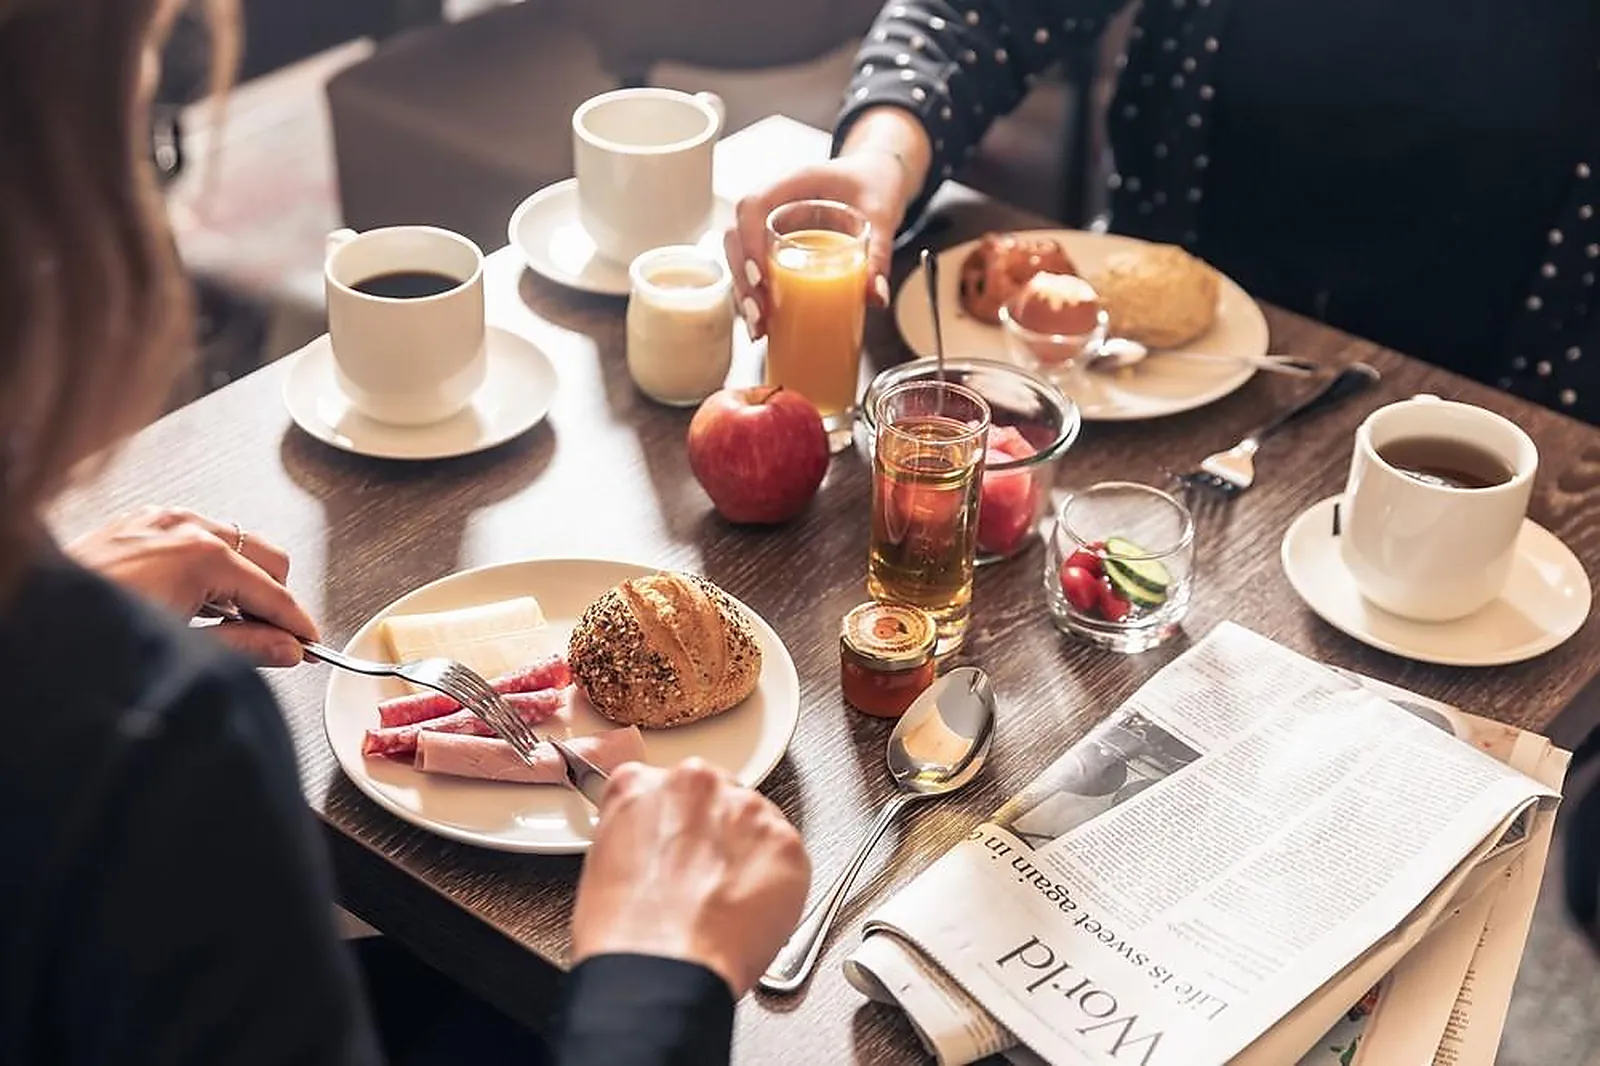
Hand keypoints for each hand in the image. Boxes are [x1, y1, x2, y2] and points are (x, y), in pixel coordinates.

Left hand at [66, 507, 318, 666]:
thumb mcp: (184, 647)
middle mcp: (184, 527)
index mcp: (202, 554)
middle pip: (267, 556)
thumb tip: (285, 649)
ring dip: (240, 580)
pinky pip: (193, 535)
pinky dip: (206, 565)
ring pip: (232, 542)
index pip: (275, 591)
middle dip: (275, 596)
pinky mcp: (136, 523)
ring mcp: (159, 520)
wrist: (31, 620)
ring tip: (227, 622)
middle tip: (273, 635)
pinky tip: (193, 598)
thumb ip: (246, 646)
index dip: (298, 623)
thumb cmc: (94, 633)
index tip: (309, 643)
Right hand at [571, 759, 809, 996]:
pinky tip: (748, 910)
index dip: (674, 825)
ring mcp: (745, 809)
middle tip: (703, 879)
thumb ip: (638, 833)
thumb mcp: (603, 862)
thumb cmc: (626, 933)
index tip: (677, 848)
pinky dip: (777, 882)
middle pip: (716, 797)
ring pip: (754, 823)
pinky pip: (786, 855)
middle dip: (714, 833)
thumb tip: (660, 847)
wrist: (662, 968)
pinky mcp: (784, 841)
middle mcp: (697, 783)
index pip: (667, 788)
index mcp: (641, 784)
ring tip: (725, 902)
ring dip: (747, 854)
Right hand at [725, 150, 907, 339]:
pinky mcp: (776, 246)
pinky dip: (755, 296)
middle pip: (736, 237)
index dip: (749, 241)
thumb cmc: (874, 184)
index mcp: (793, 182)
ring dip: (744, 293)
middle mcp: (774, 203)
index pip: (753, 204)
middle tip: (760, 314)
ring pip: (739, 257)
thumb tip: (875, 297)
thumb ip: (880, 252)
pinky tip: (763, 326)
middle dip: (742, 279)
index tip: (762, 277)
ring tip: (759, 329)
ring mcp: (771, 225)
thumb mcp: (882, 214)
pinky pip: (754, 269)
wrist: (877, 178)